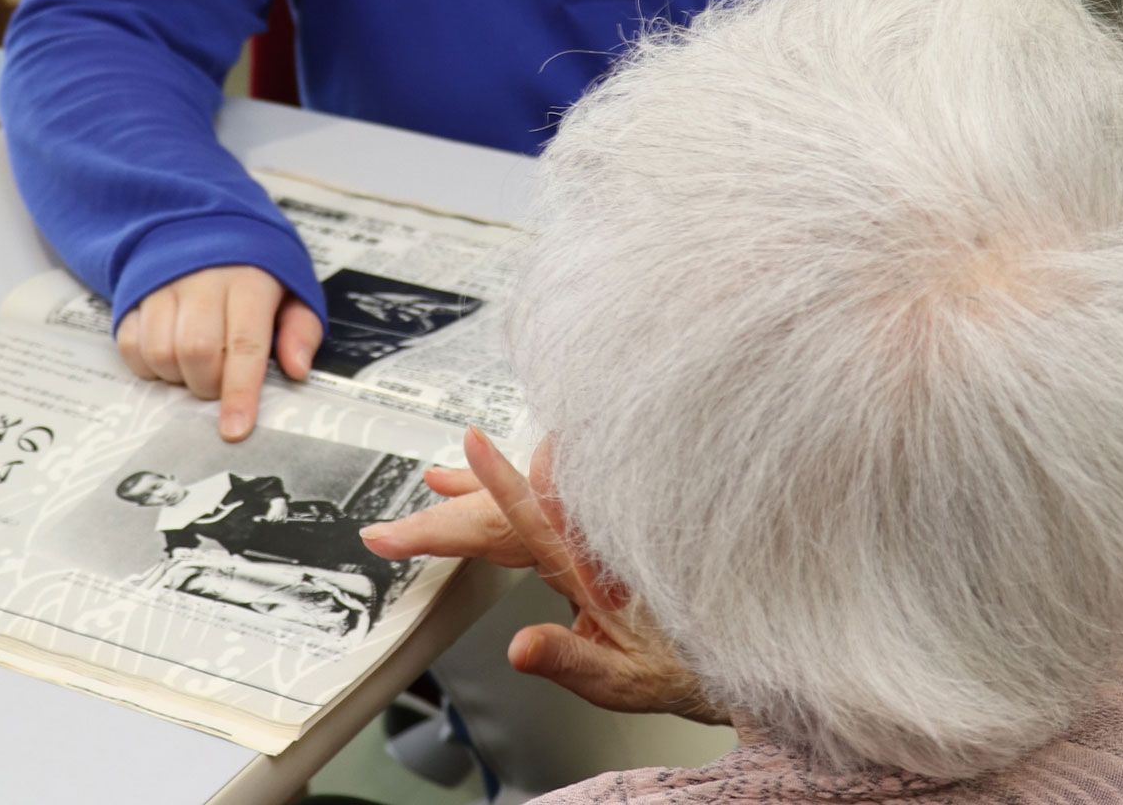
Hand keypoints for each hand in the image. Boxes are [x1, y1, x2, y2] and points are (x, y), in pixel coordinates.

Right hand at [114, 265, 322, 440]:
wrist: (204, 225)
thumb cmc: (254, 271)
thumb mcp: (294, 291)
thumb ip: (301, 330)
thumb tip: (297, 370)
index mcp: (249, 280)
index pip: (245, 343)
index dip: (240, 391)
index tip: (236, 429)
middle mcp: (203, 280)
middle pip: (197, 352)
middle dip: (209, 385)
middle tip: (220, 381)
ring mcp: (164, 287)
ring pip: (160, 352)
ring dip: (178, 376)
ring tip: (197, 365)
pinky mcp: (135, 297)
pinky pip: (130, 346)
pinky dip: (148, 366)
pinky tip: (171, 355)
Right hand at [364, 428, 727, 724]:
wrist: (722, 652)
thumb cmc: (678, 664)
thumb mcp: (621, 680)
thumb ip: (568, 659)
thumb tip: (519, 647)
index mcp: (586, 569)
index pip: (530, 515)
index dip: (497, 478)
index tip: (471, 443)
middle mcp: (585, 544)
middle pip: (508, 511)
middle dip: (452, 507)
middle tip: (400, 514)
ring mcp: (587, 540)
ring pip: (523, 503)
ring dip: (477, 491)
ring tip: (435, 479)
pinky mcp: (589, 545)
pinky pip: (538, 509)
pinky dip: (505, 494)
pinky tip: (484, 486)